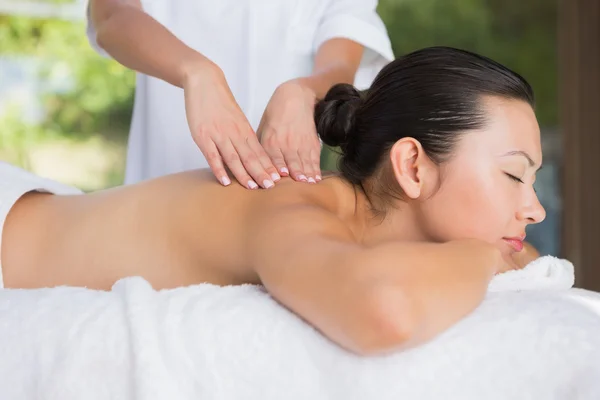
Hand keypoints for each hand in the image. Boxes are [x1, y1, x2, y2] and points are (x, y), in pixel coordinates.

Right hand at [182, 62, 279, 188]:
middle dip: (261, 173)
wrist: (205, 81)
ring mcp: (219, 135)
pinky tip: (225, 182)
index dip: (268, 166)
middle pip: (250, 157)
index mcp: (244, 130)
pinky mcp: (203, 136)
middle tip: (271, 188)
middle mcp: (234, 134)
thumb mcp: (236, 119)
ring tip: (253, 188)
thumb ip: (243, 137)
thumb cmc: (220, 103)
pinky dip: (219, 170)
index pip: (259, 152)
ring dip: (244, 174)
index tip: (279, 179)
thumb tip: (251, 156)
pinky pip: (212, 156)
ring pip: (234, 158)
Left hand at [257, 79, 321, 182]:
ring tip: (307, 183)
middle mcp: (286, 142)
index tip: (279, 177)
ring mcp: (300, 143)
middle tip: (296, 183)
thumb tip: (253, 167)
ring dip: (306, 172)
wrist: (295, 97)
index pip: (273, 156)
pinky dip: (315, 169)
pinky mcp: (311, 143)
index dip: (277, 166)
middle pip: (290, 160)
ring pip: (303, 160)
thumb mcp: (263, 129)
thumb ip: (260, 149)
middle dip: (294, 172)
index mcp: (271, 140)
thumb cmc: (276, 115)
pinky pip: (313, 159)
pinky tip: (315, 178)